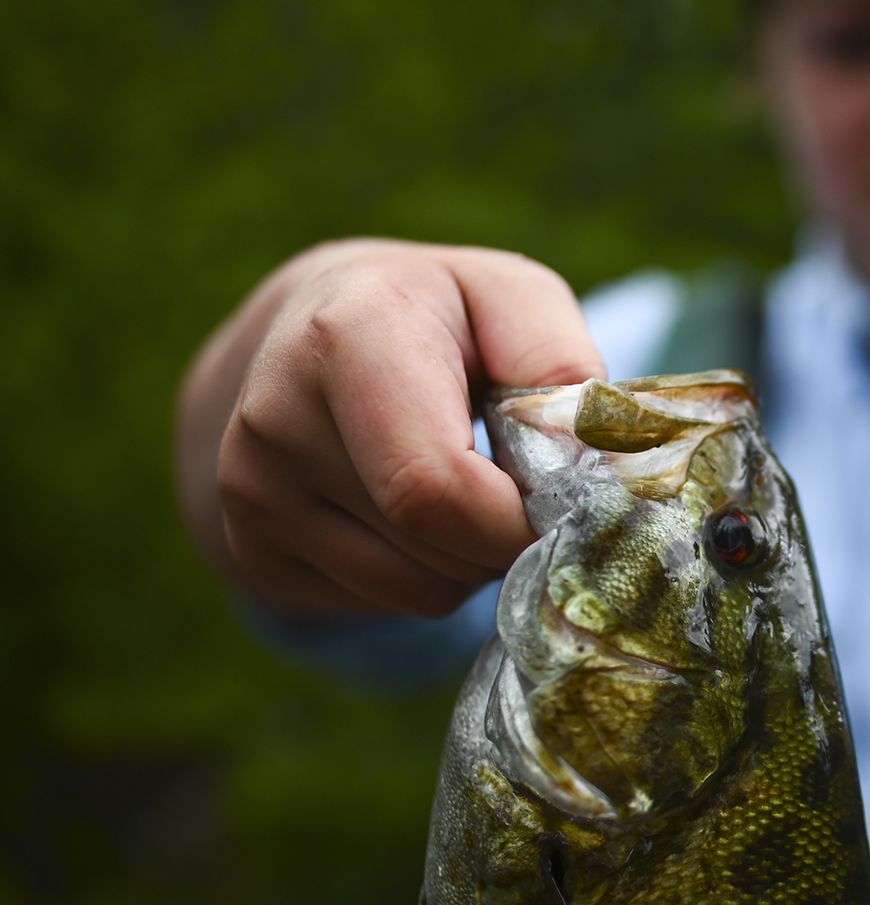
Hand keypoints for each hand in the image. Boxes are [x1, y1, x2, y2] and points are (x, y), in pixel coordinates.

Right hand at [174, 240, 604, 616]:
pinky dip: (424, 578)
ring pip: (415, 593)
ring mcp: (248, 493)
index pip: (437, 489)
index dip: (519, 522)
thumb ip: (558, 362)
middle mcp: (274, 418)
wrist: (309, 326)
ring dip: (470, 564)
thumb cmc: (437, 315)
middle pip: (434, 550)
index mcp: (343, 338)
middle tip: (520, 487)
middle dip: (504, 539)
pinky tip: (412, 515)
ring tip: (465, 491)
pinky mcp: (250, 550)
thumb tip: (586, 460)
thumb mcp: (510, 296)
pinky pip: (380, 608)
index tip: (565, 504)